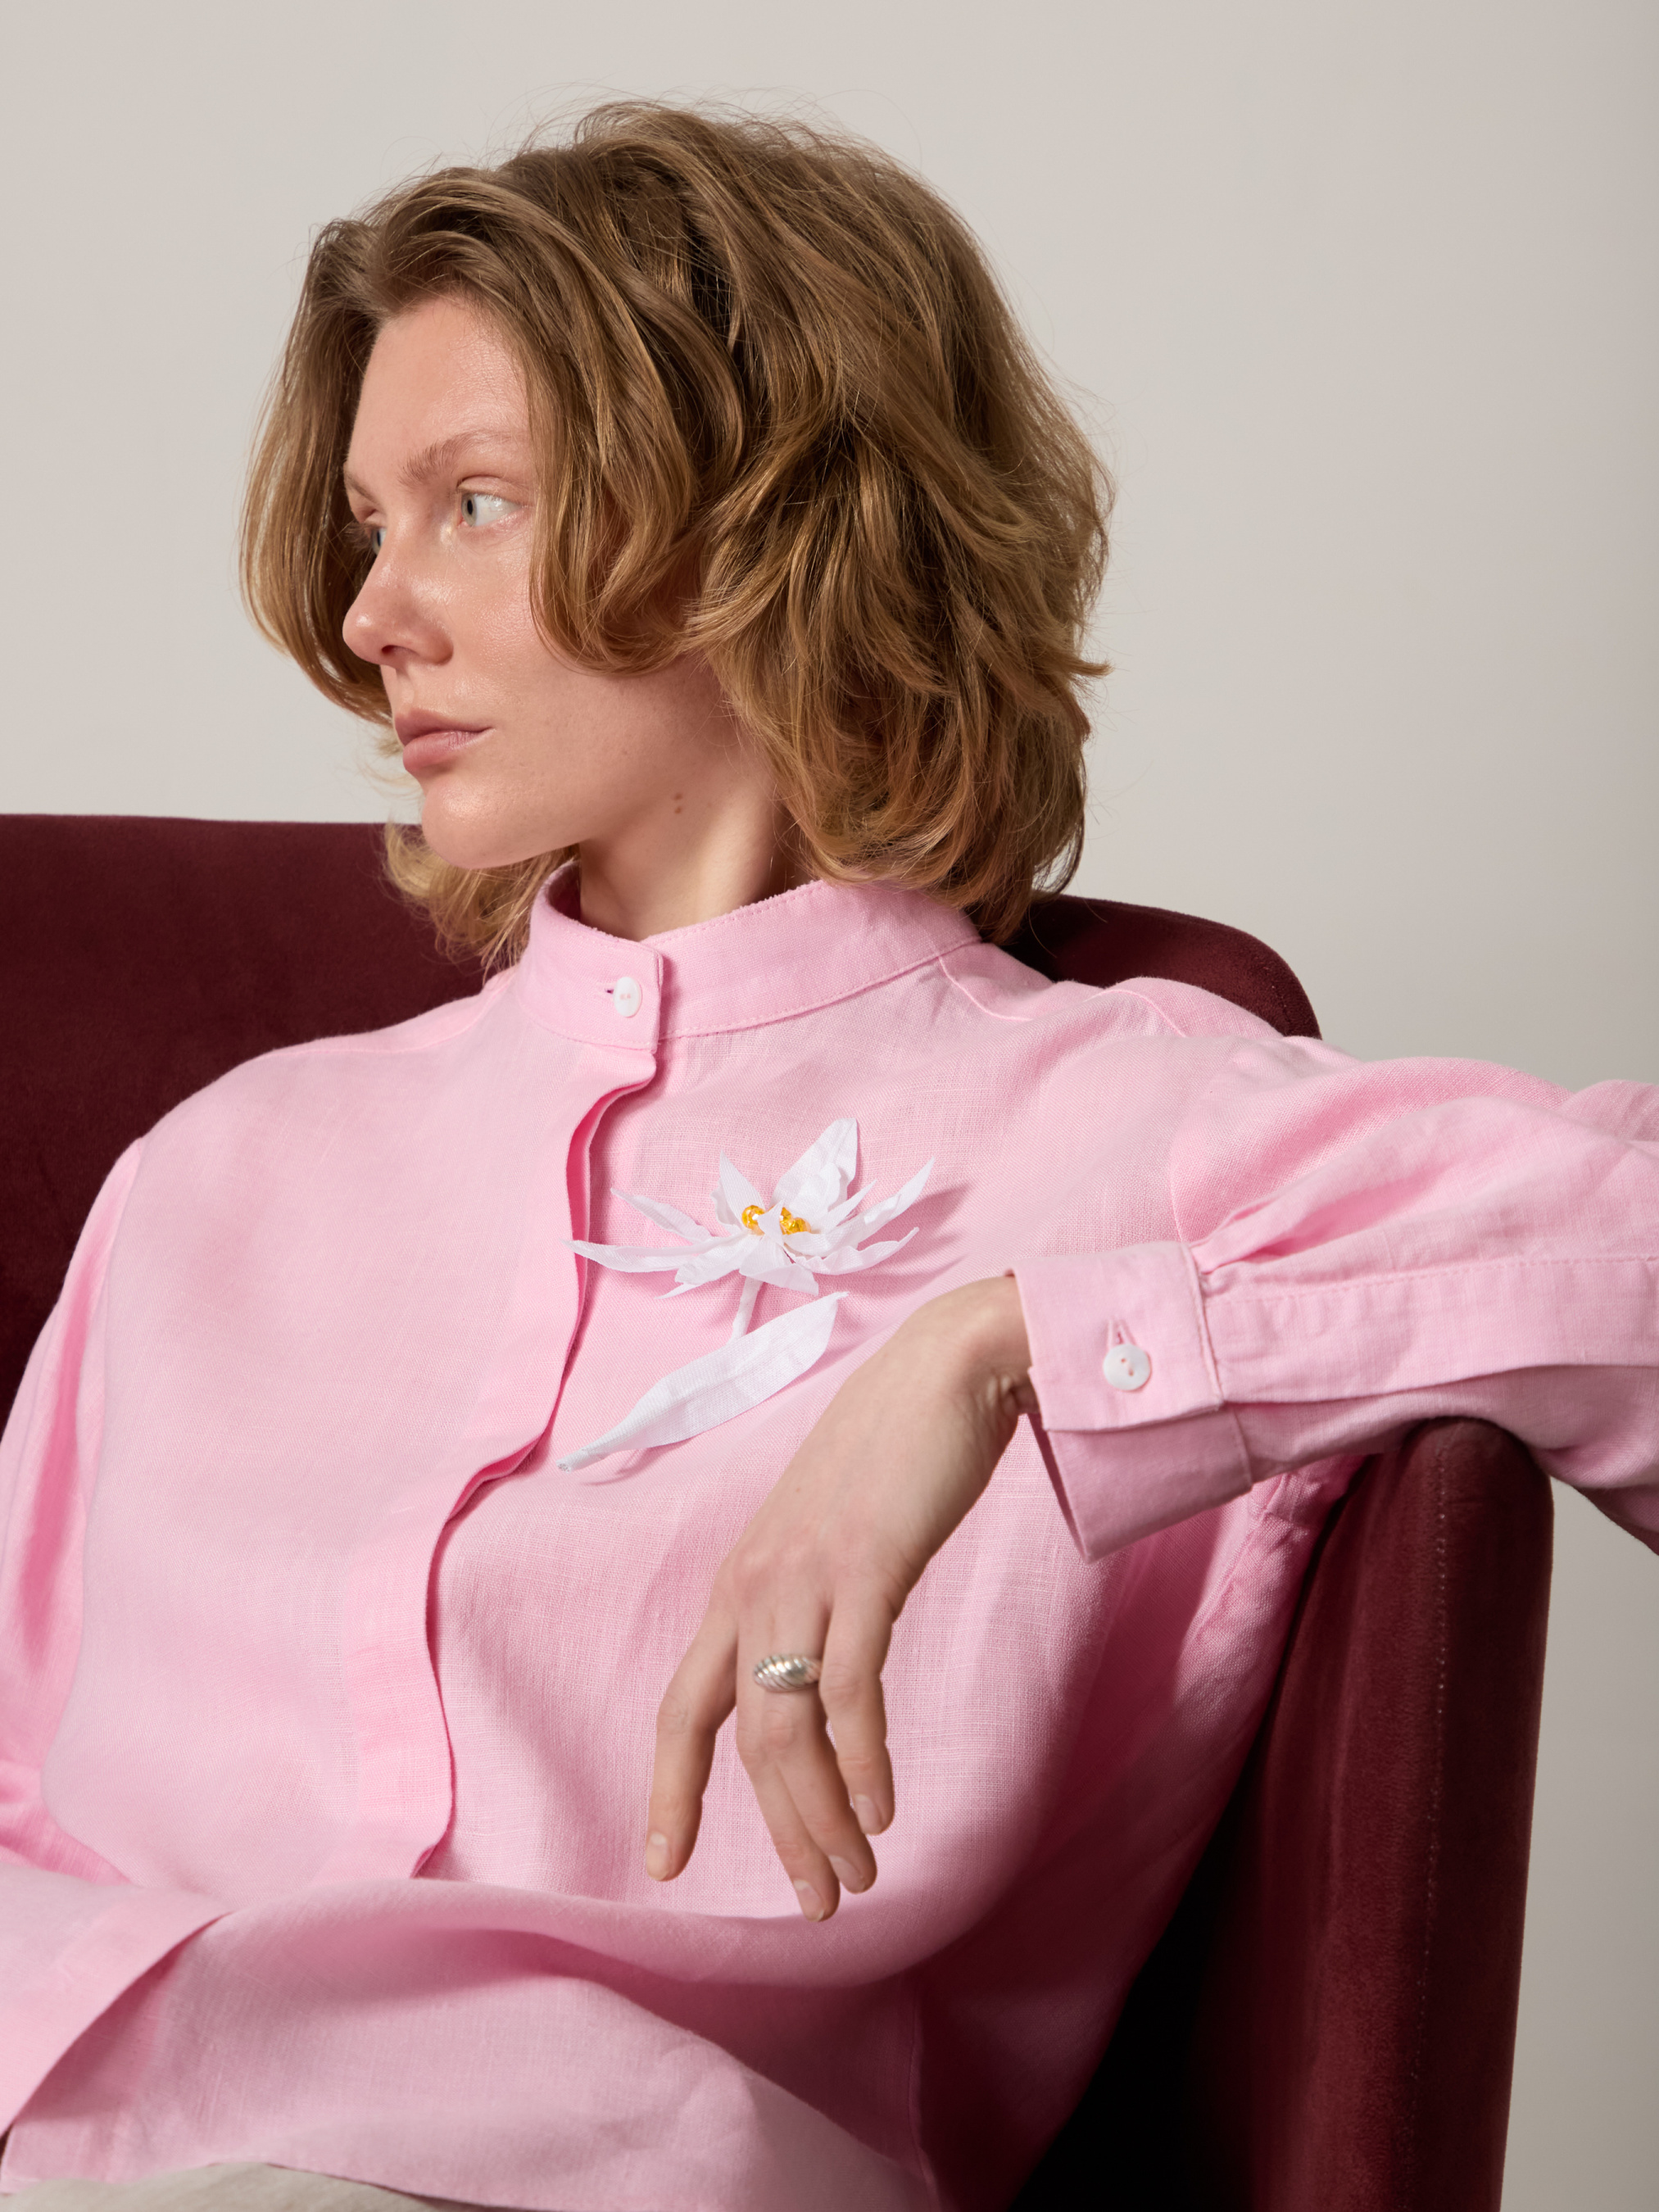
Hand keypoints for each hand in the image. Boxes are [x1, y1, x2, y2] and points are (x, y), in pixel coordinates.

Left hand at [644, 1275, 1033, 1918]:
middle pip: (742, 1738)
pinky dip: (863, 1761)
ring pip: (789, 1730)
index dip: (671, 1788)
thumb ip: (815, 1594)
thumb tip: (821, 1659)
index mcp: (742, 1581)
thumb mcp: (833, 1532)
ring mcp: (806, 1576)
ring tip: (854, 1877)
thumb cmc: (897, 1447)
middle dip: (776, 1832)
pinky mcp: (866, 1568)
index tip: (663, 1862)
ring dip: (822, 1817)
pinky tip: (883, 1809)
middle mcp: (756, 1584)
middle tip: (818, 1902)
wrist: (949, 1365)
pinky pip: (851, 1690)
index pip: (685, 1705)